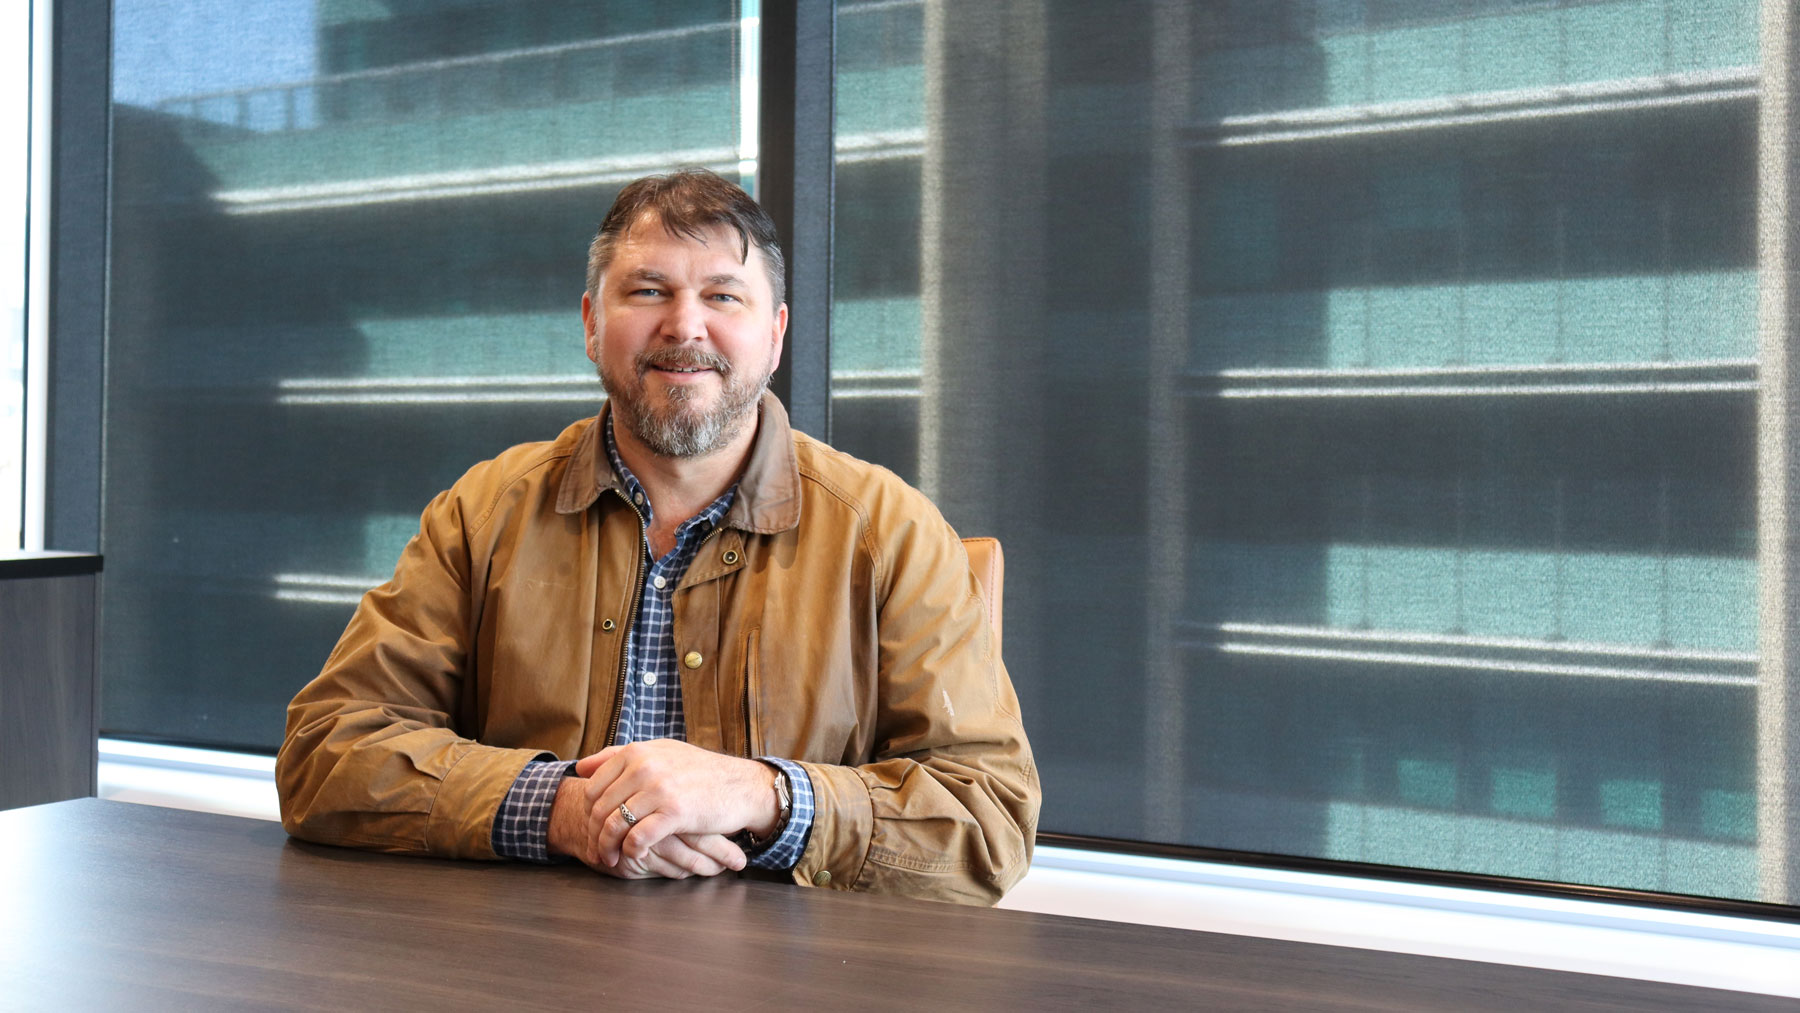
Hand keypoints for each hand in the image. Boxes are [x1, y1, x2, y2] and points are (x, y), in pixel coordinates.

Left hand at [574, 740, 779, 869]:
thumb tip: (581, 768)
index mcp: (637, 752)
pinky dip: (631, 853)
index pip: (593, 787)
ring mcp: (660, 789)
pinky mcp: (675, 812)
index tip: (593, 829)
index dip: (588, 813)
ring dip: (608, 849)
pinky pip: (638, 838)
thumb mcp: (660, 753)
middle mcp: (645, 767)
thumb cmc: (699, 772)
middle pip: (599, 809)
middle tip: (598, 851)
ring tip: (610, 860)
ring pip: (614, 825)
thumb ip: (619, 757)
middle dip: (594, 835)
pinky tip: (635, 857)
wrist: (741, 785)